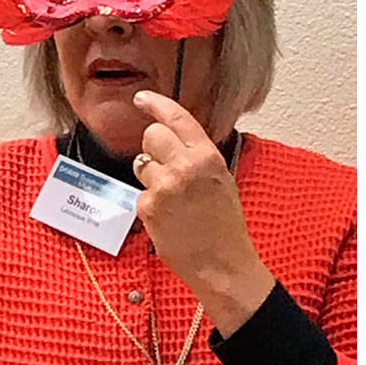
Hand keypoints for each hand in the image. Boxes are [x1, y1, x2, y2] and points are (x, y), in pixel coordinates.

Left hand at [131, 91, 275, 335]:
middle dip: (153, 147)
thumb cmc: (225, 227)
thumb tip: (174, 141)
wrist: (222, 265)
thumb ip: (199, 157)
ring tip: (172, 201)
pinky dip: (150, 205)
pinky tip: (168, 219)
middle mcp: (185, 166)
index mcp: (207, 157)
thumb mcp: (222, 181)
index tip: (142, 99)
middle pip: (151, 135)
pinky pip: (140, 193)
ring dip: (151, 178)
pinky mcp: (149, 206)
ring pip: (141, 164)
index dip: (155, 104)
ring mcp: (164, 186)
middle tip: (165, 167)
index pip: (176, 117)